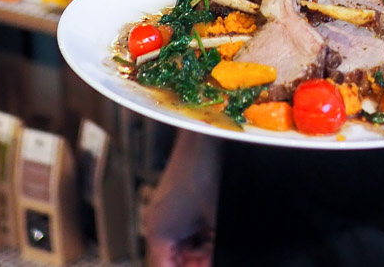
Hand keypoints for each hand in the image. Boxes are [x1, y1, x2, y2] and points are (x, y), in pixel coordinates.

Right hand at [144, 131, 219, 266]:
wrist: (208, 130)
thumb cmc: (206, 167)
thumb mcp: (217, 216)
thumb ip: (217, 247)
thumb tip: (224, 255)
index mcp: (159, 233)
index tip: (206, 266)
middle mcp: (161, 224)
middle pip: (176, 261)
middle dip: (199, 262)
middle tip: (219, 255)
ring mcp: (173, 212)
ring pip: (188, 248)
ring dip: (205, 251)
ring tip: (221, 244)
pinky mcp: (185, 202)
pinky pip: (194, 231)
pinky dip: (208, 237)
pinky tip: (221, 232)